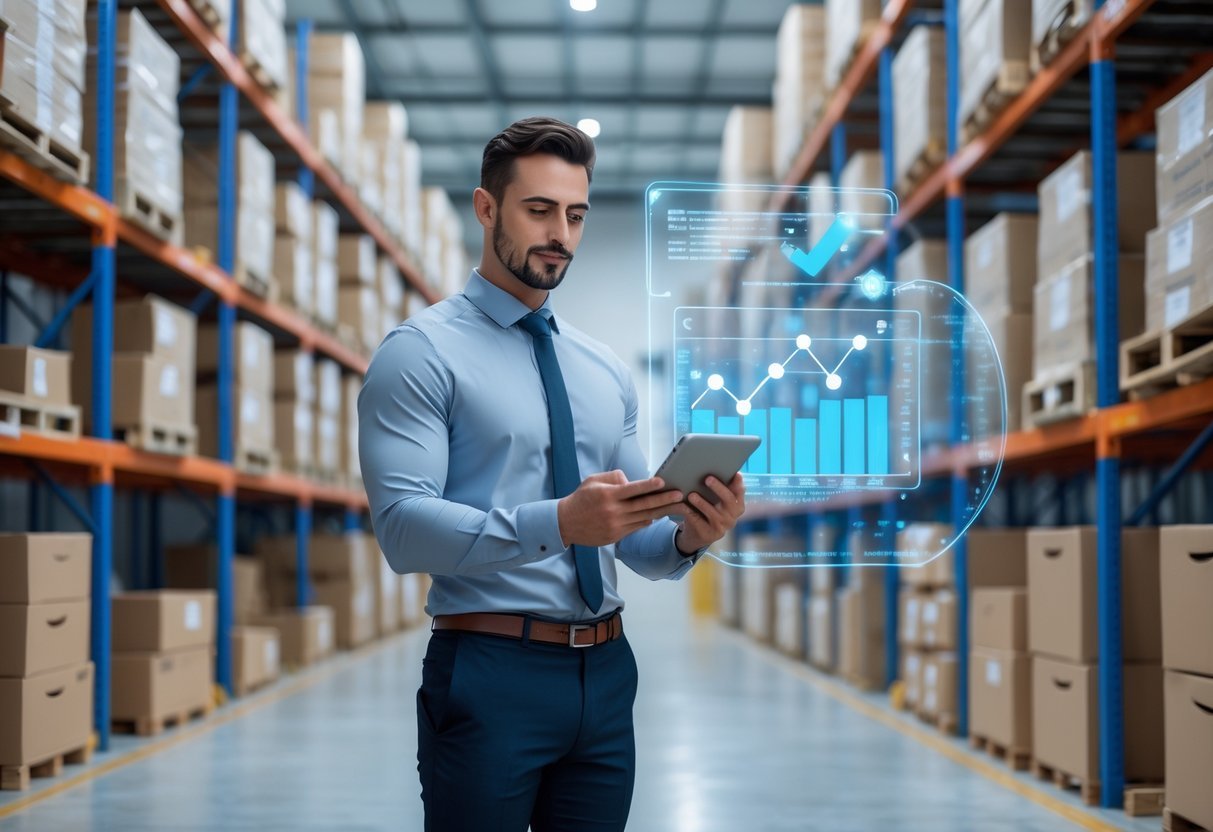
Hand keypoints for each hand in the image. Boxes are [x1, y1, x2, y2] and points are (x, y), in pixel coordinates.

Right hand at [558, 470, 684, 547]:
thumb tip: (632, 481)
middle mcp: (614, 511)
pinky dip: (647, 520)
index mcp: (608, 495)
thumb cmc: (581, 498)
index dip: (649, 485)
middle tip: (680, 495)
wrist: (566, 523)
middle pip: (644, 505)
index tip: (663, 481)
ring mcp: (616, 525)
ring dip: (661, 512)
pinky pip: (637, 527)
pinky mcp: (616, 536)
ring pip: (644, 518)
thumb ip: (614, 478)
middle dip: (664, 500)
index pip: (633, 489)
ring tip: (676, 506)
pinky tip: (656, 515)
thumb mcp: (593, 480)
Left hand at [674, 474, 745, 554]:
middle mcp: (732, 517)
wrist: (697, 534)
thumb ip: (721, 488)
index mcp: (737, 506)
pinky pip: (698, 521)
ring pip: (713, 513)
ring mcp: (721, 527)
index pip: (740, 492)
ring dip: (702, 503)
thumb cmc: (708, 510)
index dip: (738, 483)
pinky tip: (683, 505)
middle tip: (708, 478)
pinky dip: (690, 512)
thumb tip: (717, 465)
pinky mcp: (708, 534)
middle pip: (728, 501)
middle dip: (718, 488)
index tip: (734, 473)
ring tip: (692, 494)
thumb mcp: (717, 501)